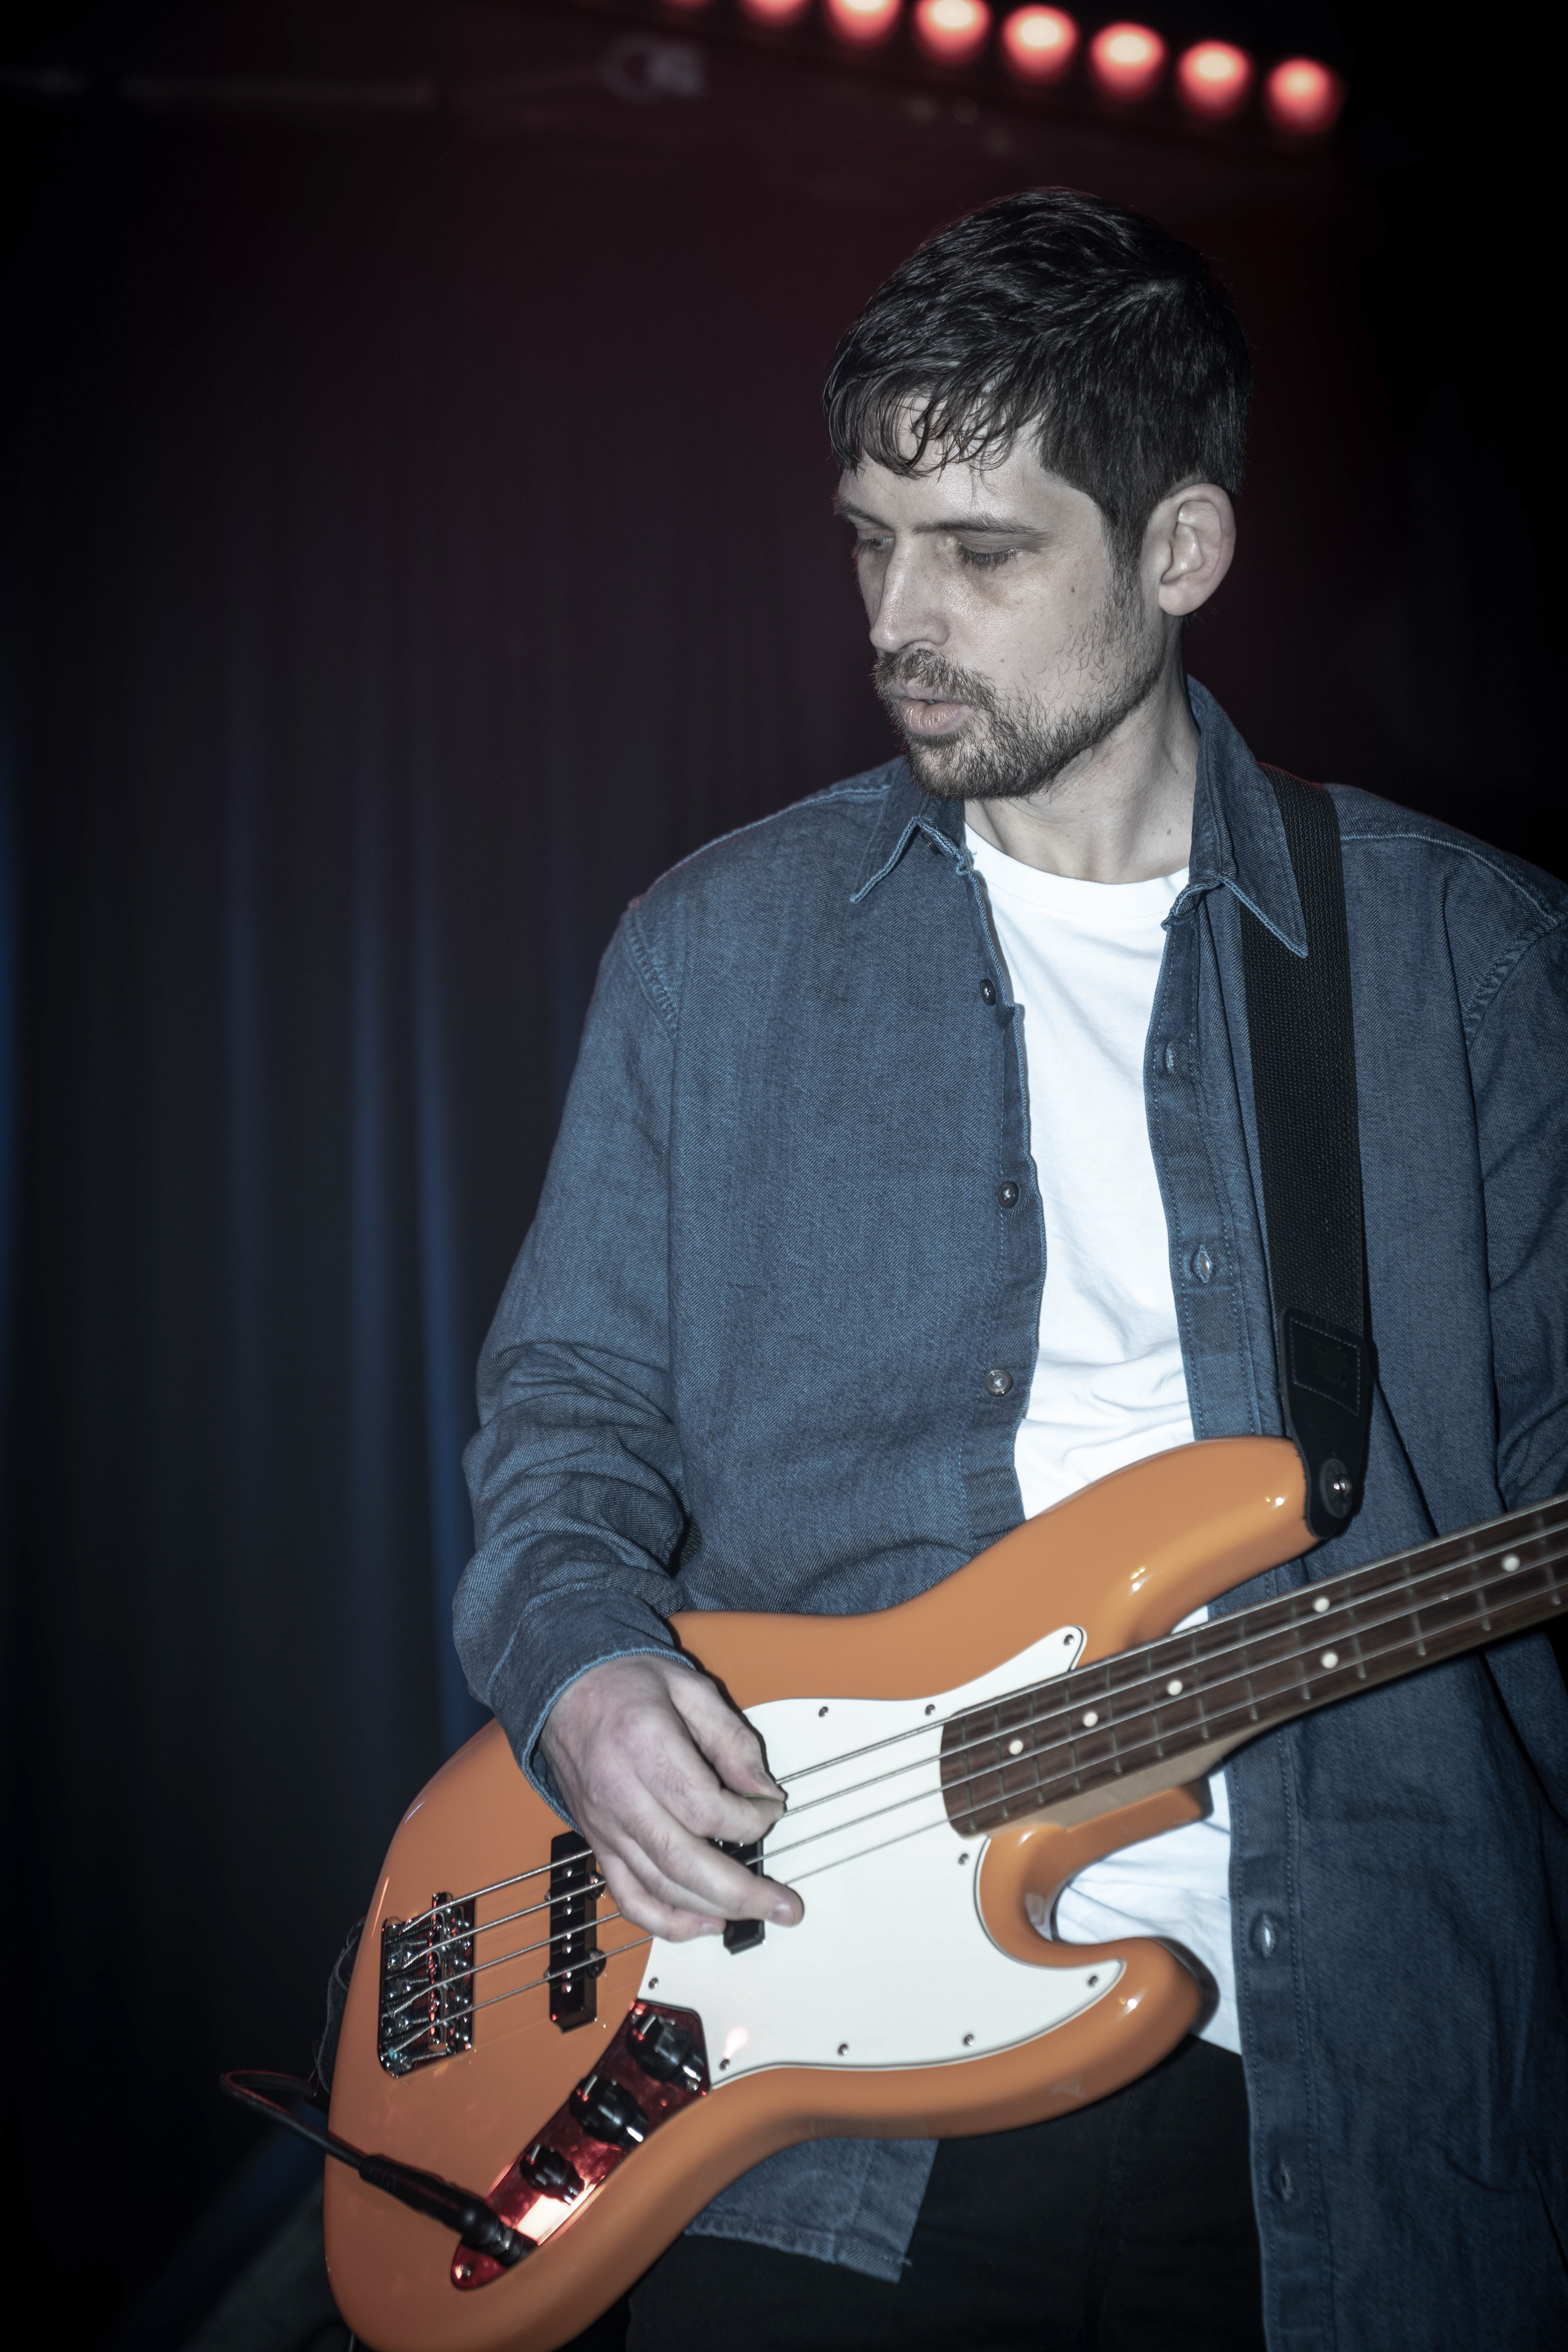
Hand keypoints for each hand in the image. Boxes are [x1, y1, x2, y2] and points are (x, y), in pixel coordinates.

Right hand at [538, 1654, 803, 1942]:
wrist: (563, 1687)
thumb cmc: (626, 1682)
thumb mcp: (689, 1688)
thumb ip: (731, 1738)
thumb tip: (762, 1788)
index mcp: (643, 1745)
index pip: (706, 1807)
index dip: (751, 1819)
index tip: (772, 1810)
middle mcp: (619, 1793)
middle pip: (684, 1861)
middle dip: (742, 1891)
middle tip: (785, 1905)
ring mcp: (604, 1825)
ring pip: (659, 1887)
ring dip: (712, 1910)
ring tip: (755, 1913)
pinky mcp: (598, 1843)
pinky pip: (628, 1897)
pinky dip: (667, 1921)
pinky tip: (703, 1923)